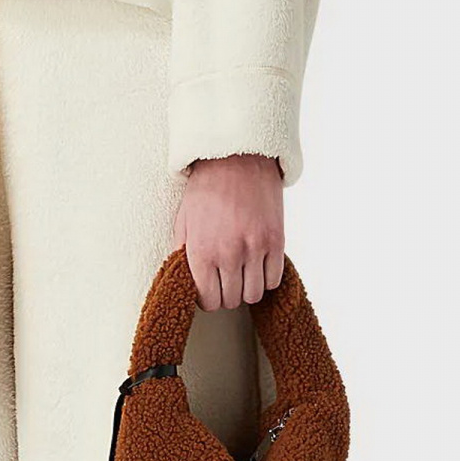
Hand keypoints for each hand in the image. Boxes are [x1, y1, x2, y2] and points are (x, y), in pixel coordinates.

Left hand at [173, 152, 284, 309]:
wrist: (236, 159)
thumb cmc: (206, 189)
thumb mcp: (184, 221)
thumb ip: (183, 255)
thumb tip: (187, 281)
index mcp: (201, 252)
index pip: (207, 301)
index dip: (208, 298)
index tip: (210, 289)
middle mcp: (229, 254)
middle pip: (231, 301)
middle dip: (227, 294)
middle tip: (226, 280)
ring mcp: (255, 248)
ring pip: (254, 295)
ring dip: (247, 288)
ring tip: (242, 273)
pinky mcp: (276, 241)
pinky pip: (273, 280)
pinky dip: (266, 278)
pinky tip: (258, 265)